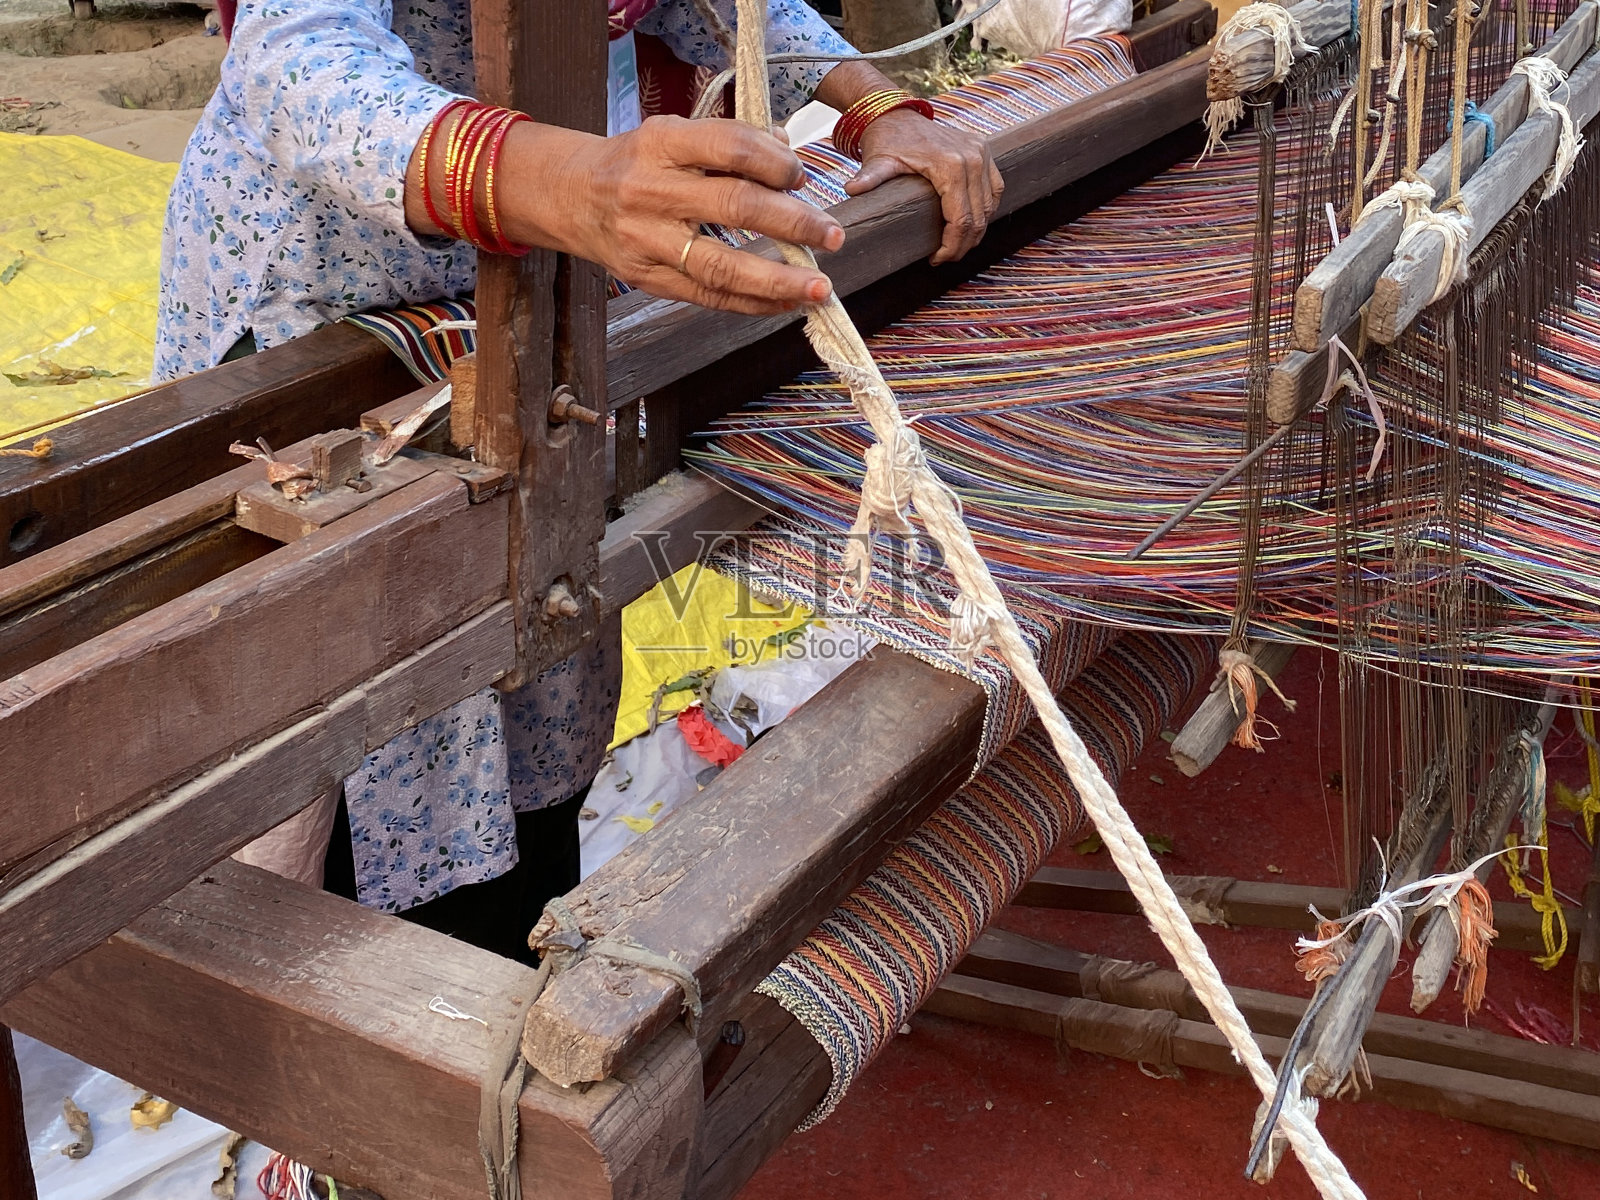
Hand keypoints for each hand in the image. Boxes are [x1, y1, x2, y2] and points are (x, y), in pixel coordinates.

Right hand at [420, 114, 845, 314]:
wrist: (570, 196)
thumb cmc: (637, 162)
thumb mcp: (673, 134)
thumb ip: (730, 141)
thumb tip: (788, 152)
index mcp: (662, 143)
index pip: (730, 148)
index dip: (775, 163)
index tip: (802, 176)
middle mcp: (652, 191)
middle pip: (734, 207)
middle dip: (793, 223)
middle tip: (833, 234)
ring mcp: (648, 241)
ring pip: (721, 265)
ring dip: (777, 280)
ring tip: (817, 288)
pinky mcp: (648, 279)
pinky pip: (708, 297)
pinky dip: (752, 303)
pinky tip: (785, 304)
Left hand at [846, 110, 1002, 264]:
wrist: (897, 114)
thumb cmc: (888, 139)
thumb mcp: (878, 160)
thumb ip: (869, 177)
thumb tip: (851, 190)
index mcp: (951, 165)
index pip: (961, 219)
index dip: (951, 246)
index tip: (936, 259)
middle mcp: (972, 158)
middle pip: (978, 217)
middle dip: (963, 244)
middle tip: (944, 258)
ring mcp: (982, 153)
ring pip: (989, 206)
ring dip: (975, 230)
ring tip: (955, 245)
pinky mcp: (984, 151)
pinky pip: (994, 188)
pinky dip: (985, 209)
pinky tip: (969, 223)